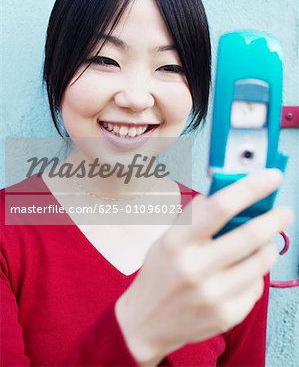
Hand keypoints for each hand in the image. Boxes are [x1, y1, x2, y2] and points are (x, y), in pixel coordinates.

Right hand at [115, 169, 292, 365]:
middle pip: (249, 236)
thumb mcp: (167, 239)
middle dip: (274, 219)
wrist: (146, 323)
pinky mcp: (225, 316)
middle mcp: (193, 268)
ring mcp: (211, 295)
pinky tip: (242, 272)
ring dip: (268, 246)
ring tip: (264, 242)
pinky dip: (255, 274)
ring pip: (260, 262)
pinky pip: (256, 287)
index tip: (271, 177)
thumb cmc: (159, 274)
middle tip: (284, 212)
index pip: (219, 207)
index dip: (250, 188)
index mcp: (176, 242)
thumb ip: (195, 216)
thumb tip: (226, 190)